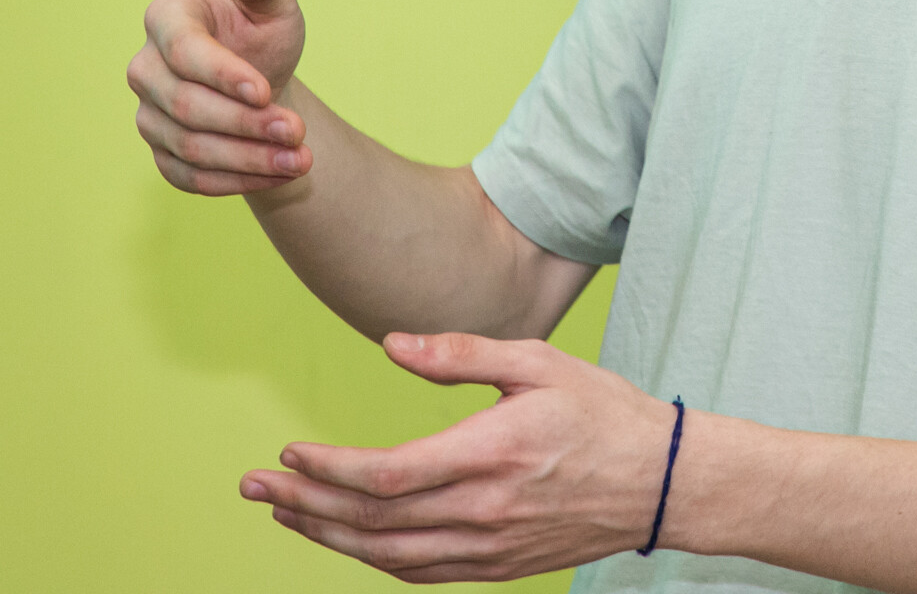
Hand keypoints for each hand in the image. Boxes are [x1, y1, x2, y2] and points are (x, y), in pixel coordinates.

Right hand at [127, 0, 312, 194]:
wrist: (259, 84)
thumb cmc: (261, 33)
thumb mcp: (272, 6)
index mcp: (167, 17)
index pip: (184, 50)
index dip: (222, 74)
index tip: (265, 92)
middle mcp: (146, 67)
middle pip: (185, 105)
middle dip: (245, 124)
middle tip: (297, 132)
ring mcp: (148, 113)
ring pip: (189, 147)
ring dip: (248, 158)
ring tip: (301, 160)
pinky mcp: (161, 152)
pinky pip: (191, 177)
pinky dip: (238, 181)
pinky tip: (281, 174)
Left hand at [241, 332, 679, 580]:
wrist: (662, 482)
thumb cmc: (602, 412)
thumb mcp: (539, 361)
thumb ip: (461, 354)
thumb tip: (392, 345)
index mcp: (493, 453)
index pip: (388, 474)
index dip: (329, 468)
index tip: (290, 450)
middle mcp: (486, 511)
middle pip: (373, 521)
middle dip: (304, 502)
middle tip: (253, 484)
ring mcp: (490, 548)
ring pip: (387, 556)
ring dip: (326, 536)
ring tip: (284, 511)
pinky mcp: (498, 567)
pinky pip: (420, 573)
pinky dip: (372, 560)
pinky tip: (345, 539)